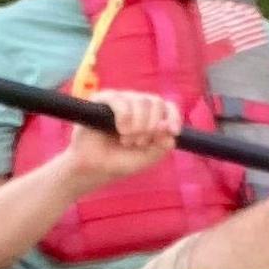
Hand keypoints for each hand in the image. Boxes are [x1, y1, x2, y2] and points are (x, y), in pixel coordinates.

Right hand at [54, 89, 181, 190]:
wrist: (94, 168)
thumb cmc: (120, 161)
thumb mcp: (147, 158)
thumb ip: (162, 146)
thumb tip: (166, 127)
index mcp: (151, 116)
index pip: (168, 106)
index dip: (173, 116)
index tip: (173, 132)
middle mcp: (137, 104)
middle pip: (155, 102)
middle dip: (151, 126)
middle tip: (138, 143)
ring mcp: (120, 100)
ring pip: (139, 101)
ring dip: (137, 125)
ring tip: (126, 141)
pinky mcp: (102, 100)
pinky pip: (119, 100)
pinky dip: (124, 116)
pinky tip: (121, 130)